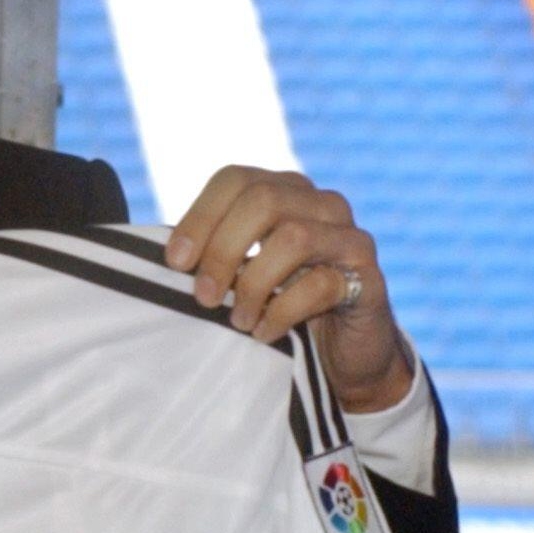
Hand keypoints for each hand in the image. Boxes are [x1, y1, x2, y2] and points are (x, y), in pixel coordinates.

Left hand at [166, 166, 413, 414]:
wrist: (342, 353)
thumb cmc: (278, 303)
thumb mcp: (239, 271)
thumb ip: (211, 252)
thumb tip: (165, 254)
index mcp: (284, 192)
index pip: (235, 179)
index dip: (199, 216)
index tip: (175, 262)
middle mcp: (321, 204)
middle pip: (263, 200)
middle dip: (222, 250)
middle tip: (205, 297)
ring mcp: (350, 238)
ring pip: (293, 238)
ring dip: (253, 285)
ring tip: (238, 320)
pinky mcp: (368, 278)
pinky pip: (320, 285)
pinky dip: (282, 312)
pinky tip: (263, 332)